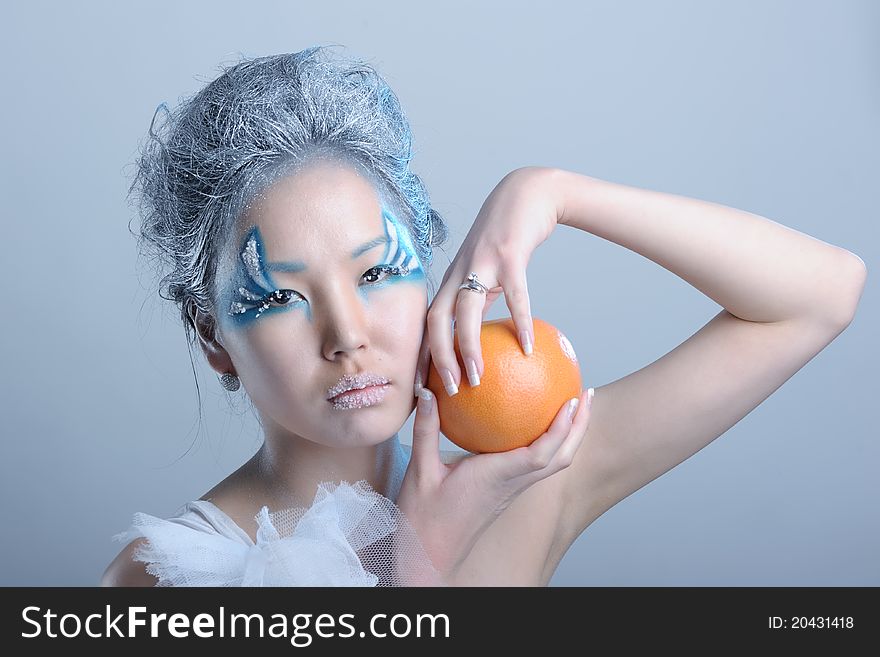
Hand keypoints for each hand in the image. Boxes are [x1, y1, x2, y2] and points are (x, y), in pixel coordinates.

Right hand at [396, 384, 592, 584]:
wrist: (430, 554)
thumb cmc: (424, 518)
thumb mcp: (420, 470)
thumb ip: (426, 429)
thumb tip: (427, 392)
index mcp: (495, 477)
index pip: (539, 455)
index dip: (561, 428)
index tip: (574, 399)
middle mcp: (511, 484)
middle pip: (560, 458)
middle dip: (579, 426)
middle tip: (587, 393)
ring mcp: (512, 489)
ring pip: (554, 463)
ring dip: (570, 434)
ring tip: (575, 403)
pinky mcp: (508, 490)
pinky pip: (538, 463)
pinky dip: (550, 441)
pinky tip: (539, 422)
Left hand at [413, 166, 563, 396]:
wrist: (528, 192)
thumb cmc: (508, 234)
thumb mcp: (489, 270)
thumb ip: (483, 298)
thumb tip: (483, 336)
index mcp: (452, 278)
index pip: (427, 321)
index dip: (421, 354)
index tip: (423, 386)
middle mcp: (459, 271)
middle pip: (435, 319)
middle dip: (436, 358)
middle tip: (448, 391)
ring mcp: (482, 262)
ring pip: (465, 310)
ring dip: (468, 348)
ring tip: (478, 379)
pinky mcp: (509, 254)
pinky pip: (515, 294)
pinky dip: (521, 322)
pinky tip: (528, 346)